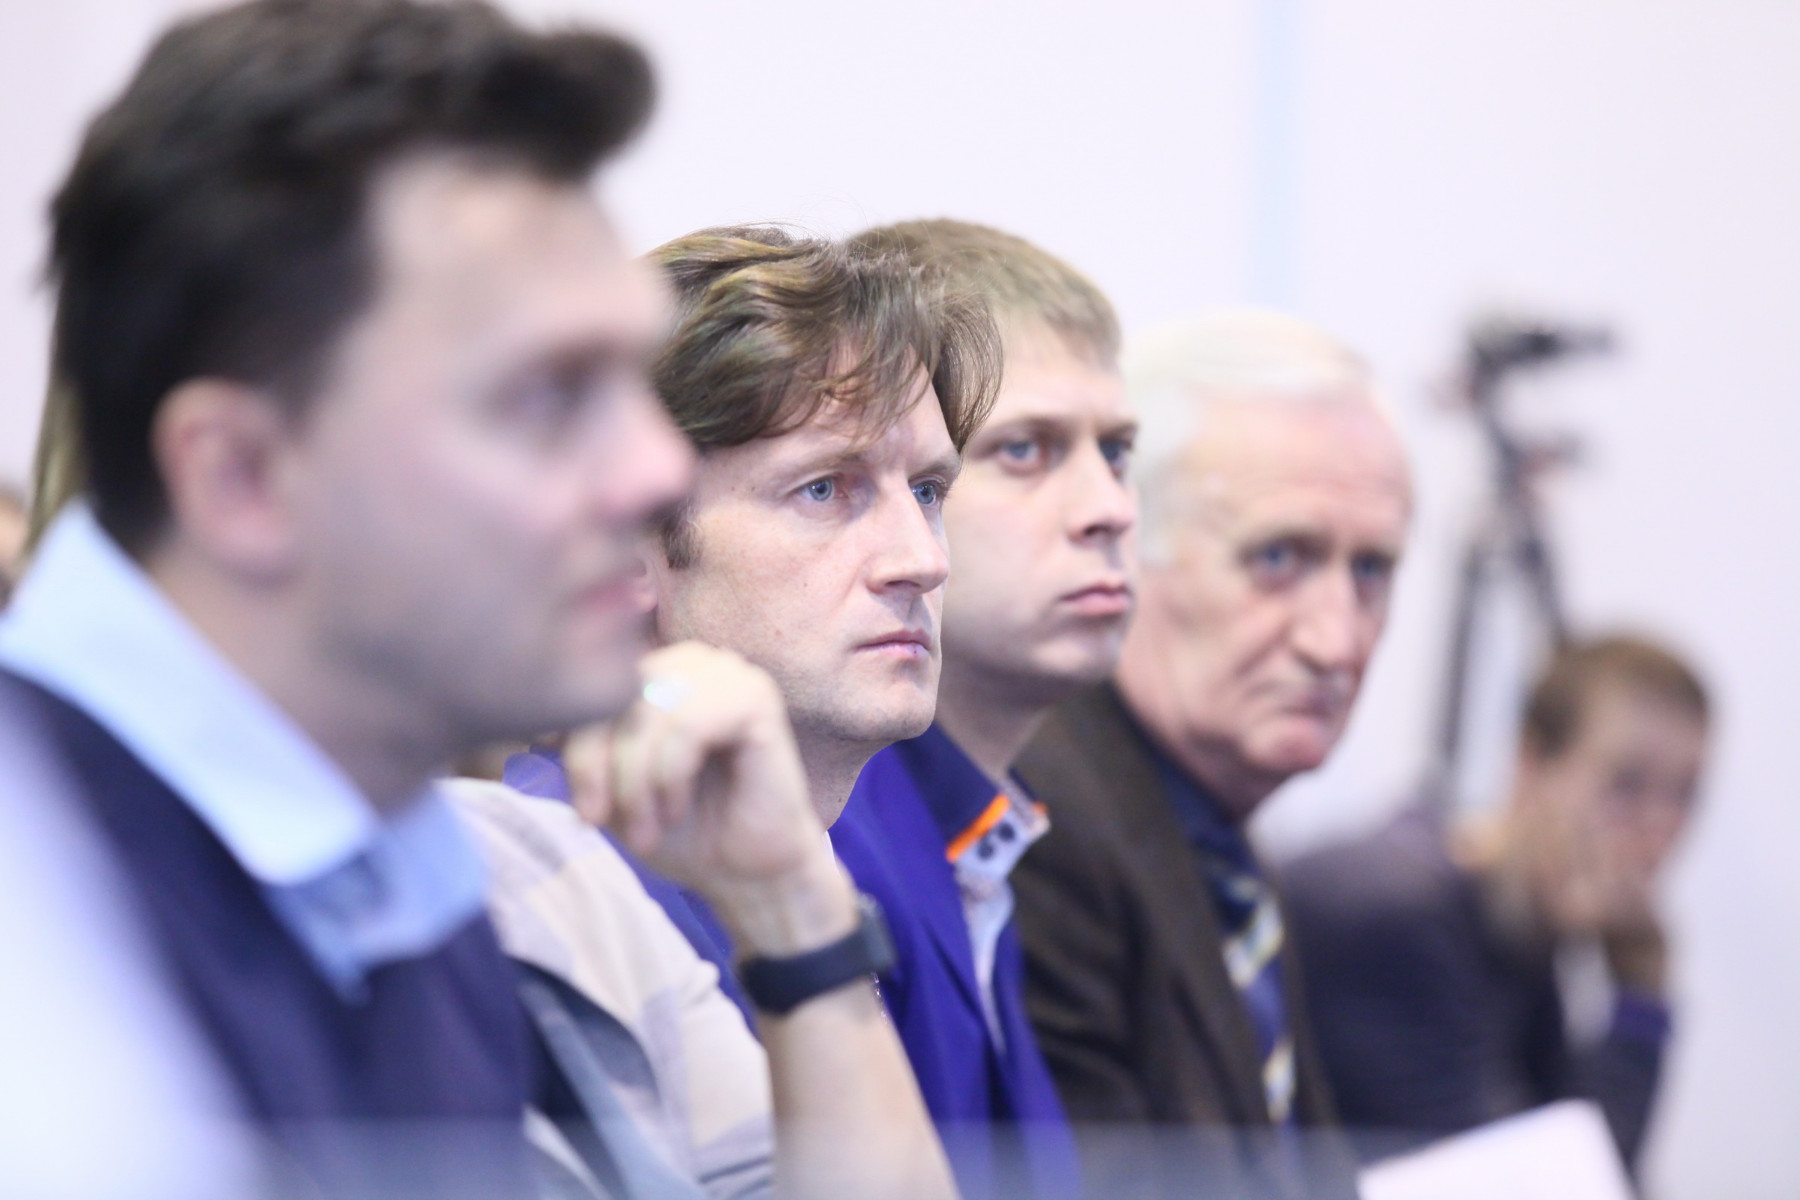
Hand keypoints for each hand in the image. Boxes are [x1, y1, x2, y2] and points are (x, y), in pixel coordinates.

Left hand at [564, 642, 855, 957]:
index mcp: (656, 672)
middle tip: (600, 822)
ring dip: (635, 780)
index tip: (582, 811)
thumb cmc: (684, 830)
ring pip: (647, 710)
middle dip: (597, 766)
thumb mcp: (612, 788)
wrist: (748, 873)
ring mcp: (725, 673)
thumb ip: (580, 751)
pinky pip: (687, 725)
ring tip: (646, 828)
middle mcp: (689, 661)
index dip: (574, 749)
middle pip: (612, 694)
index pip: (590, 688)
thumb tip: (537, 729)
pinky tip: (677, 807)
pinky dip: (671, 776)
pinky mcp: (755, 696)